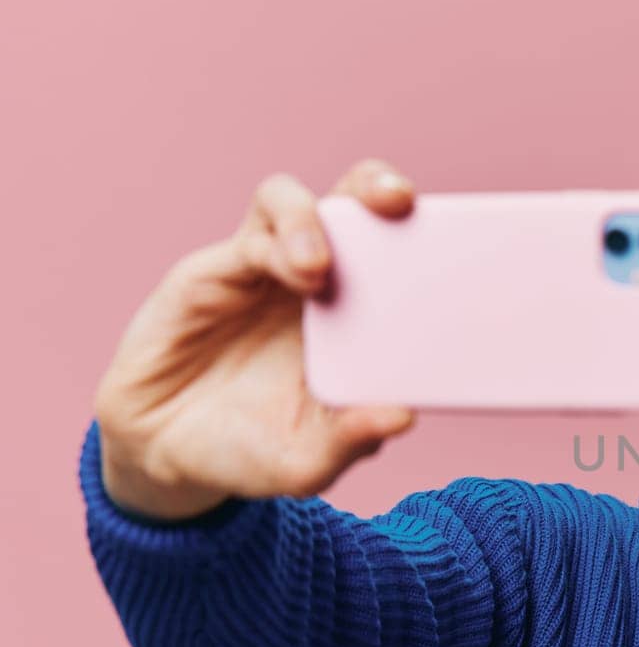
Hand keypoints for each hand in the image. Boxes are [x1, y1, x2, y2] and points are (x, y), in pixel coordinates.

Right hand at [92, 158, 420, 520]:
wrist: (168, 452)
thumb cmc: (252, 448)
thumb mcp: (306, 460)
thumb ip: (352, 439)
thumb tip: (404, 416)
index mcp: (359, 319)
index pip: (400, 254)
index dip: (431, 235)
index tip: (462, 240)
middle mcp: (320, 283)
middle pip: (353, 204)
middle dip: (378, 187)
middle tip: (399, 202)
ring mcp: (268, 271)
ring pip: (297, 203)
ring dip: (317, 218)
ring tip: (318, 267)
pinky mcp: (215, 271)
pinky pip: (253, 233)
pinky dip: (279, 241)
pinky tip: (296, 274)